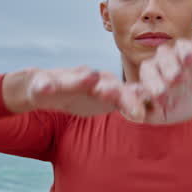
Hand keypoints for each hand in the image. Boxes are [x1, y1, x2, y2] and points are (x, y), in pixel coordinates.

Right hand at [27, 66, 146, 119]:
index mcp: (103, 86)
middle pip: (102, 84)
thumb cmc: (79, 95)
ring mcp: (63, 79)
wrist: (41, 88)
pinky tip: (43, 87)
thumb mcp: (103, 101)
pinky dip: (43, 85)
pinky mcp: (41, 82)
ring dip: (81, 78)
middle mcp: (86, 79)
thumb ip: (125, 101)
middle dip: (111, 89)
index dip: (132, 101)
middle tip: (122, 95)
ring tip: (90, 77)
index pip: (122, 94)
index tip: (142, 114)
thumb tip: (150, 107)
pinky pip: (42, 84)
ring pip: (73, 79)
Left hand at [131, 32, 191, 123]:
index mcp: (151, 74)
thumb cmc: (179, 104)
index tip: (160, 97)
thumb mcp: (162, 115)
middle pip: (162, 58)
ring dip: (185, 53)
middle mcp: (164, 59)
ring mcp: (183, 51)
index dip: (152, 84)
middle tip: (176, 79)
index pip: (147, 74)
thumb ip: (145, 113)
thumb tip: (131, 113)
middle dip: (169, 69)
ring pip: (181, 47)